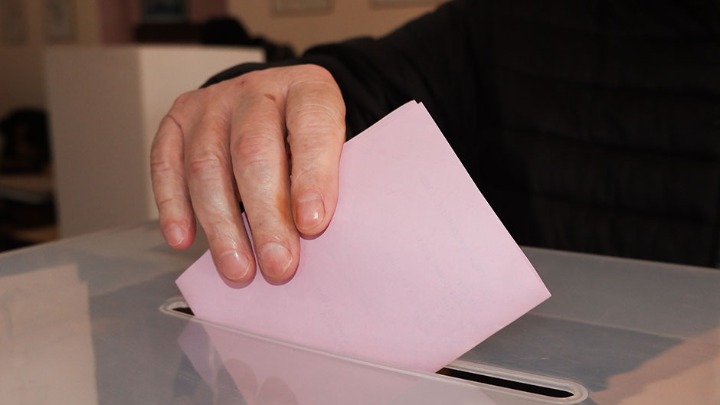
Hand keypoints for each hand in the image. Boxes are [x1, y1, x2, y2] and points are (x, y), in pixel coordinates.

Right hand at [151, 64, 345, 283]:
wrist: (273, 101)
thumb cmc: (308, 136)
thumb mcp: (337, 145)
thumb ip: (329, 181)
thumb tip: (312, 237)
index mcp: (308, 89)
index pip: (311, 127)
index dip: (313, 177)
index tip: (312, 225)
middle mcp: (257, 89)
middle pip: (254, 152)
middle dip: (266, 217)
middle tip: (278, 265)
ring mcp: (213, 102)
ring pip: (207, 164)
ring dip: (221, 225)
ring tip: (238, 268)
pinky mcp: (178, 119)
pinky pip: (166, 164)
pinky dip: (174, 206)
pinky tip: (184, 240)